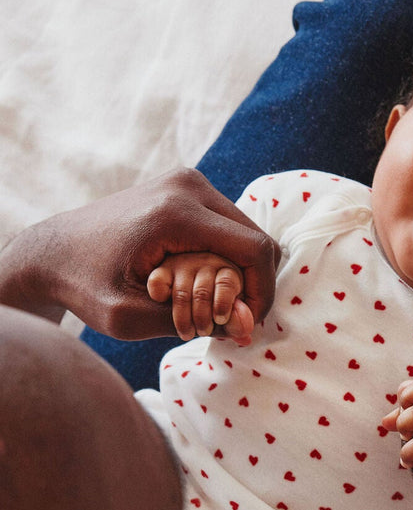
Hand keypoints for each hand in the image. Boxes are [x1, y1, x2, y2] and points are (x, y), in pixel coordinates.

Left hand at [0, 168, 279, 337]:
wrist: (52, 251)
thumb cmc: (85, 287)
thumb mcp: (131, 318)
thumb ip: (193, 323)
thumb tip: (248, 328)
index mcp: (177, 213)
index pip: (255, 250)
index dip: (262, 292)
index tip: (249, 322)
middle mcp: (188, 186)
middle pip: (257, 238)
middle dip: (256, 283)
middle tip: (239, 319)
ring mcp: (187, 181)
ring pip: (246, 231)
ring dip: (244, 270)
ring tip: (224, 304)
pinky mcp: (184, 186)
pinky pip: (228, 225)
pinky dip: (229, 256)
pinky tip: (211, 283)